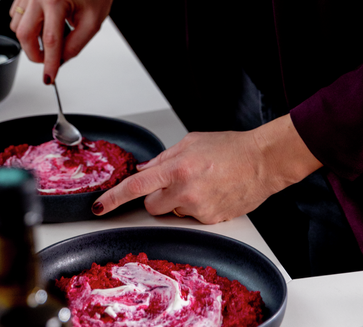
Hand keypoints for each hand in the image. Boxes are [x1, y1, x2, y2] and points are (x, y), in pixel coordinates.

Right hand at [9, 0, 143, 82]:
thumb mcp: (92, 25)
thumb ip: (74, 46)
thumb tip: (58, 61)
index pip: (50, 40)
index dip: (49, 63)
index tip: (49, 77)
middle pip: (25, 35)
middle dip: (35, 53)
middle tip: (49, 60)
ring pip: (17, 26)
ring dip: (32, 38)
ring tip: (53, 33)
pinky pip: (17, 14)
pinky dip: (28, 24)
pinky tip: (45, 20)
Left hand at [91, 115, 322, 222]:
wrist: (262, 162)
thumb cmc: (231, 148)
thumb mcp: (192, 142)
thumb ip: (164, 158)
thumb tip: (144, 169)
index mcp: (177, 167)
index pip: (137, 186)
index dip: (114, 197)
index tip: (100, 206)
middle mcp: (185, 191)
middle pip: (152, 205)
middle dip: (158, 196)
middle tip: (177, 181)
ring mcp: (199, 209)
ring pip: (173, 212)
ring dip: (179, 201)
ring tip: (202, 184)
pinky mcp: (211, 221)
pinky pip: (191, 217)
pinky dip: (196, 208)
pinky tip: (211, 192)